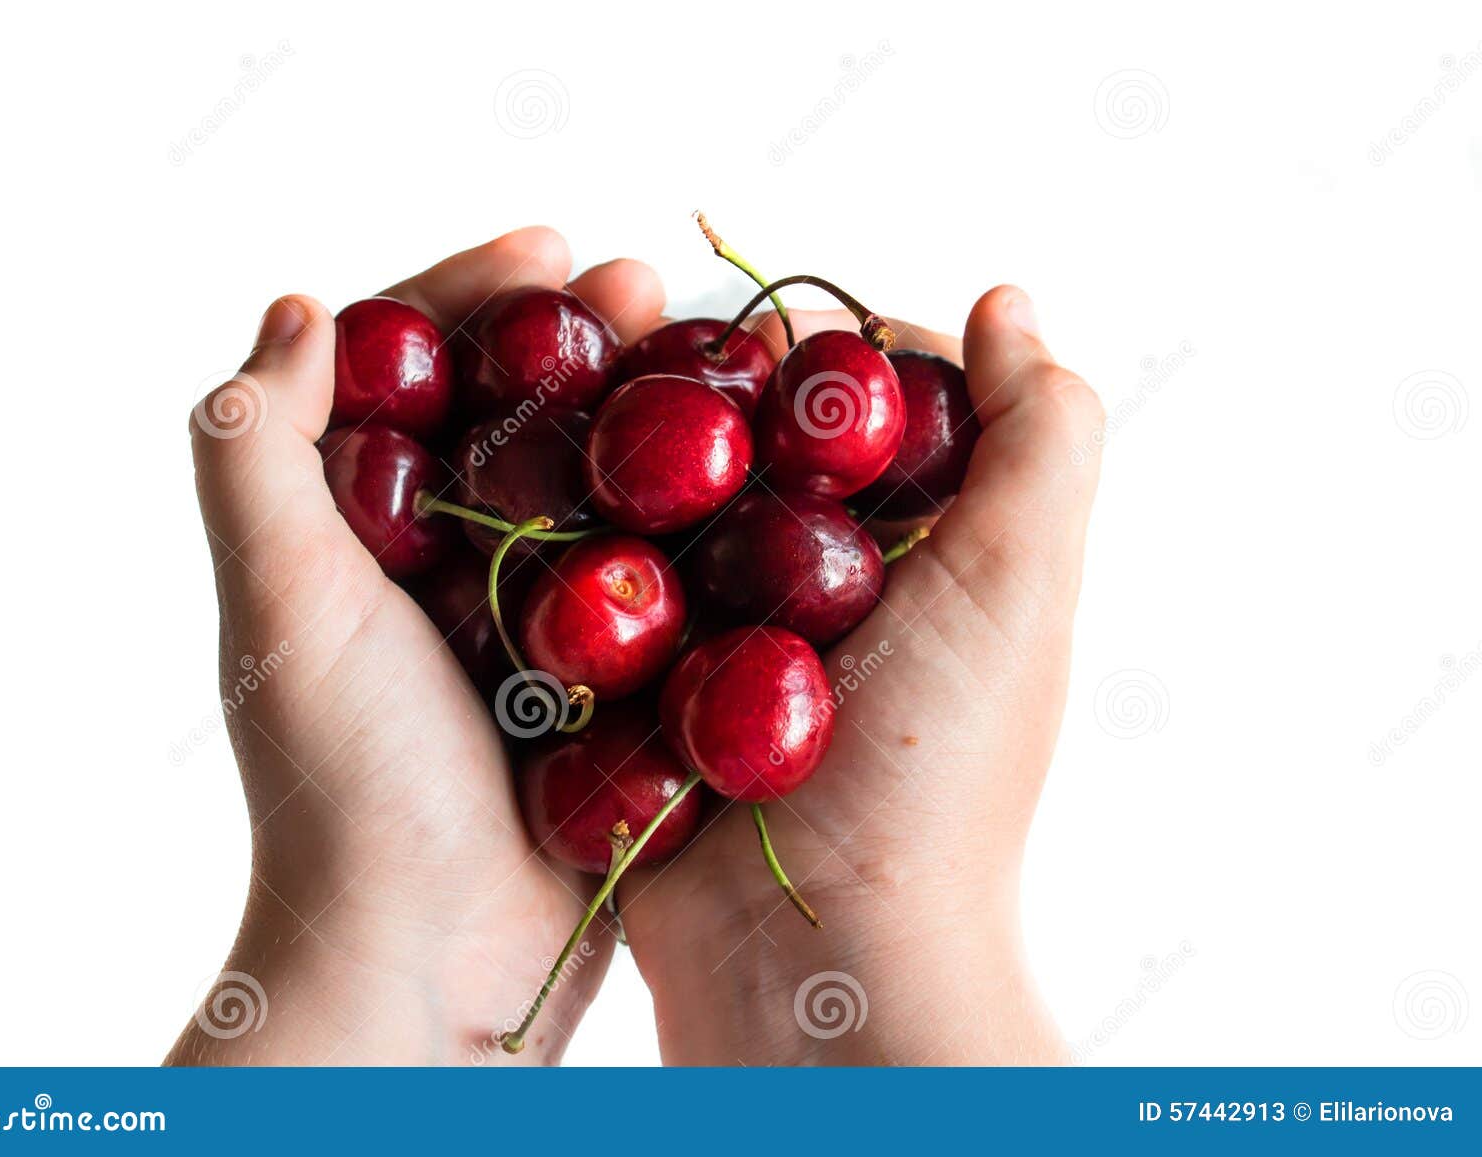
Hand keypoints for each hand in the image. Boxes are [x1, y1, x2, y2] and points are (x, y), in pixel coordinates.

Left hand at [167, 228, 665, 1064]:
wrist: (433, 960)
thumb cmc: (348, 784)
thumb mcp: (282, 602)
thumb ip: (259, 450)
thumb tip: (300, 305)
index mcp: (351, 534)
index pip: (405, 371)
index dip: (469, 292)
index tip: (547, 247)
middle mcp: (433, 567)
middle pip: (513, 411)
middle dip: (580, 335)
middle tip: (651, 288)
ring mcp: (521, 623)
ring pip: (591, 480)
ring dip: (646, 412)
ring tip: (719, 359)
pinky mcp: (597, 680)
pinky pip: (648, 567)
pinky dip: (692, 512)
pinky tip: (750, 472)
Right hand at [619, 288, 1103, 1064]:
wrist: (813, 956)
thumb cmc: (933, 775)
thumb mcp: (1018, 588)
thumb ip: (1040, 435)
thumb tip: (1009, 302)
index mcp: (924, 554)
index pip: (874, 404)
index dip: (827, 353)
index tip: (762, 339)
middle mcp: (829, 592)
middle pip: (758, 448)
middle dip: (705, 400)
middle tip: (636, 370)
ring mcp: (729, 643)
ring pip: (669, 510)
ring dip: (625, 468)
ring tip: (568, 420)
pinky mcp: (648, 693)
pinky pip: (603, 593)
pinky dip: (574, 549)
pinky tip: (528, 503)